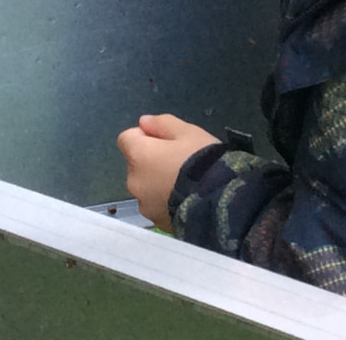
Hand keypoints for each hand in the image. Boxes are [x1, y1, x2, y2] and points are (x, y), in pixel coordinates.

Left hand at [116, 113, 219, 231]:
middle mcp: (134, 181)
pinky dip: (166, 201)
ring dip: (157, 182)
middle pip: (137, 164)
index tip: (165, 139)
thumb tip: (143, 122)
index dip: (144, 135)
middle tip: (180, 161)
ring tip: (185, 183)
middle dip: (152, 160)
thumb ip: (162, 124)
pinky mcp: (157, 222)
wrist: (218, 202)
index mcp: (138, 155)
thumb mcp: (188, 132)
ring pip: (146, 187)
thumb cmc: (201, 160)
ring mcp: (144, 205)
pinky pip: (157, 205)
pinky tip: (186, 199)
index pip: (126, 138)